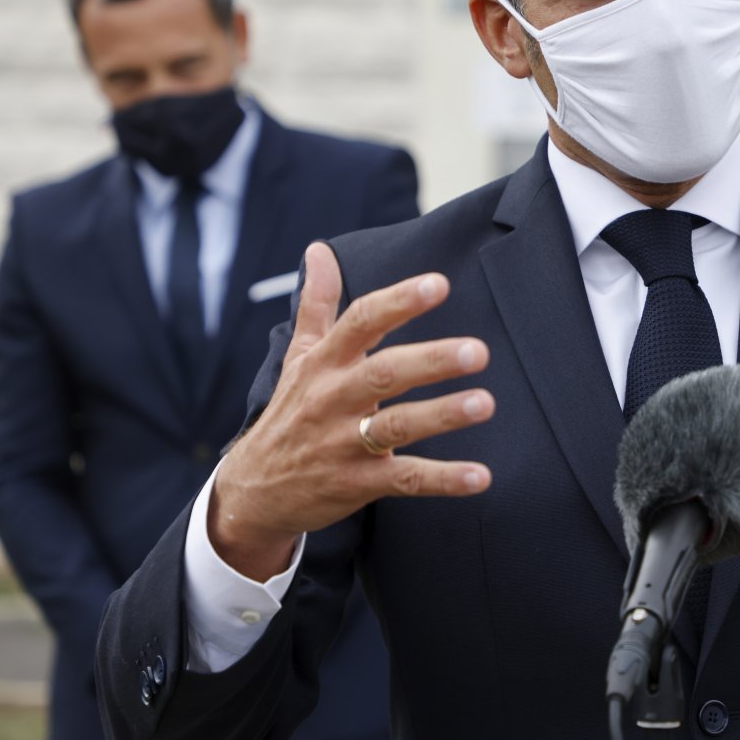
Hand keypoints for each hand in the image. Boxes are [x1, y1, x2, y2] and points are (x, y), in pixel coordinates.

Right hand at [209, 243, 493, 579]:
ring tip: (485, 404)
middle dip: (431, 360)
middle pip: (384, 373)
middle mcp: (332, 399)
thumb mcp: (299, 356)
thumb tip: (319, 248)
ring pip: (396, 425)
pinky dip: (444, 480)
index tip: (438, 284)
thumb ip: (317, 302)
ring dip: (442, 415)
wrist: (255, 490)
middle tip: (478, 351)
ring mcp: (344, 443)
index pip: (361, 322)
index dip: (399, 302)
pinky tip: (481, 477)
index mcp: (324, 362)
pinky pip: (405, 479)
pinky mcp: (358, 483)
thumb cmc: (291, 411)